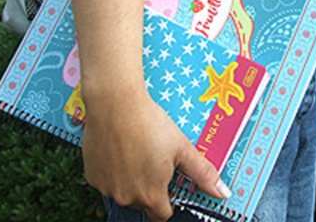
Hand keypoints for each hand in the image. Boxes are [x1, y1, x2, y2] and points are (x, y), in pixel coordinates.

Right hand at [82, 90, 230, 221]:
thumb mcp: (183, 148)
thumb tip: (223, 193)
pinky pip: (106, 180)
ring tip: (138, 150)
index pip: (162, 215)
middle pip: (142, 202)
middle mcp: (127, 198)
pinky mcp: (92, 175)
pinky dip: (113, 171)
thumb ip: (203, 174)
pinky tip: (121, 149)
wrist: (115, 105)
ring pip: (123, 192)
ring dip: (131, 179)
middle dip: (150, 187)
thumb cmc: (150, 124)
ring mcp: (107, 188)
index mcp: (151, 195)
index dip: (168, 201)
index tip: (169, 185)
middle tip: (154, 160)